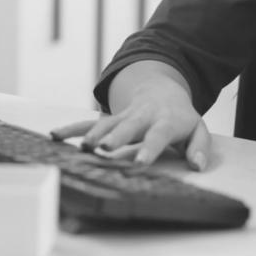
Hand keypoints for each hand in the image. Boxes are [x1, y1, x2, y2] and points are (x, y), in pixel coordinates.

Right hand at [51, 64, 211, 170]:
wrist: (161, 90)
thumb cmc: (180, 117)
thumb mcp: (197, 129)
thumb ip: (199, 147)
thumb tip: (197, 165)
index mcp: (165, 121)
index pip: (157, 136)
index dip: (149, 148)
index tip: (140, 162)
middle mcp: (142, 116)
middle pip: (128, 127)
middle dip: (115, 138)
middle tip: (104, 150)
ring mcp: (123, 116)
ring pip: (106, 123)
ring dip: (93, 134)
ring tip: (82, 148)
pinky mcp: (109, 118)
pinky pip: (89, 121)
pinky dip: (72, 128)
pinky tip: (56, 135)